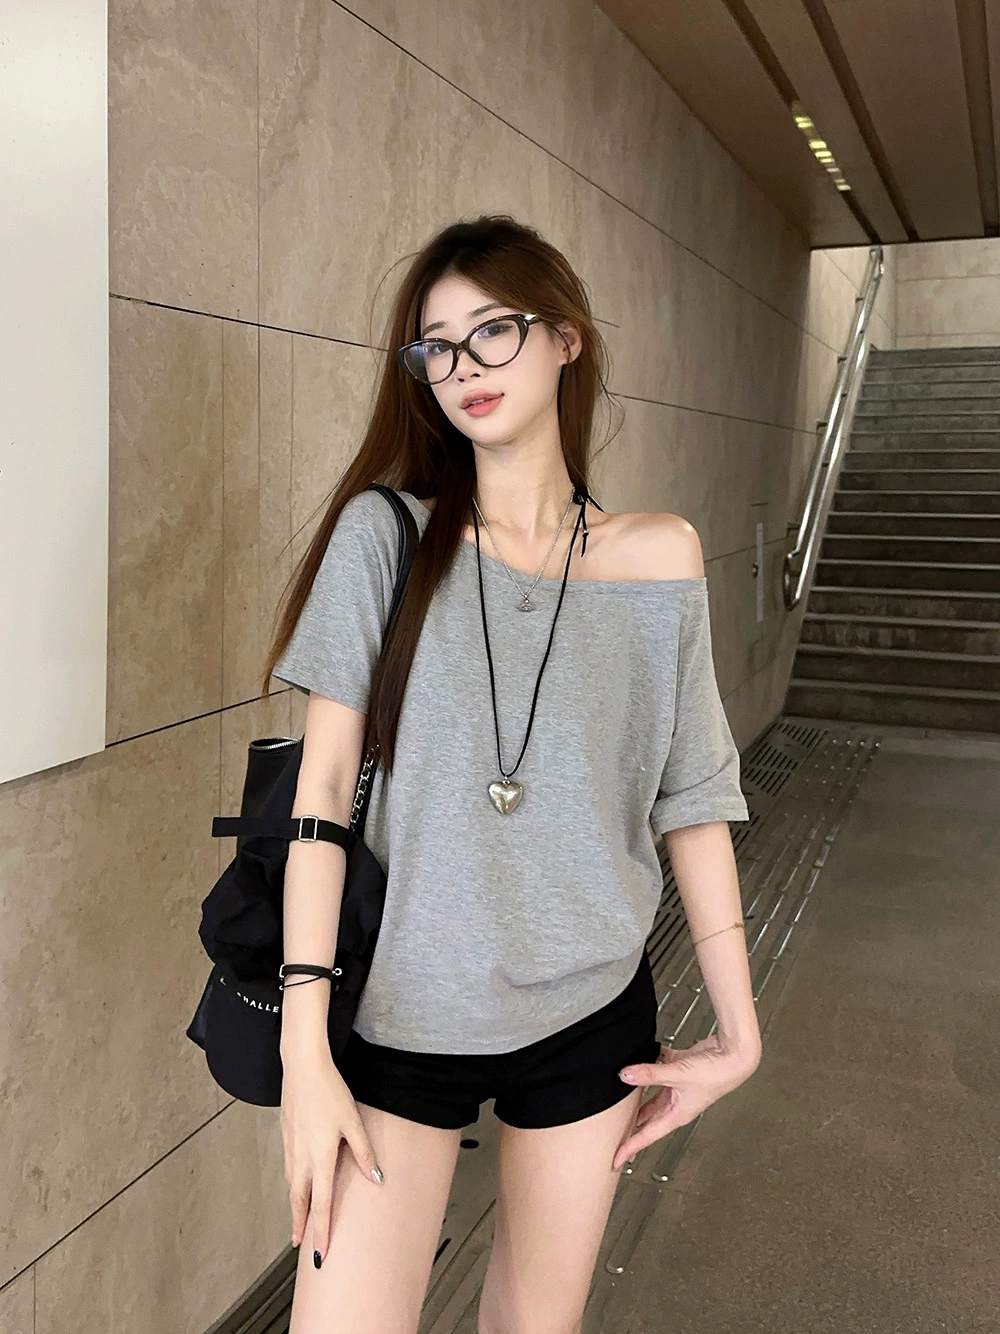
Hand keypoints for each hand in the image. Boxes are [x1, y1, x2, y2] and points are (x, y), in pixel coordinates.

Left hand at [612, 1035, 760, 1170]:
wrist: (734, 1056)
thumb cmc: (716, 1075)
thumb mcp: (677, 1076)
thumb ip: (649, 1074)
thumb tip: (625, 1075)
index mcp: (677, 1114)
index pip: (647, 1135)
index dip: (630, 1147)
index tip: (616, 1158)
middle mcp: (678, 1102)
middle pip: (648, 1116)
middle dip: (631, 1124)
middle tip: (613, 1130)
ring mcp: (680, 1086)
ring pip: (653, 1092)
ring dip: (638, 1093)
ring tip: (620, 1096)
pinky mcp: (682, 1068)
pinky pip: (662, 1066)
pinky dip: (652, 1062)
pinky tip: (642, 1056)